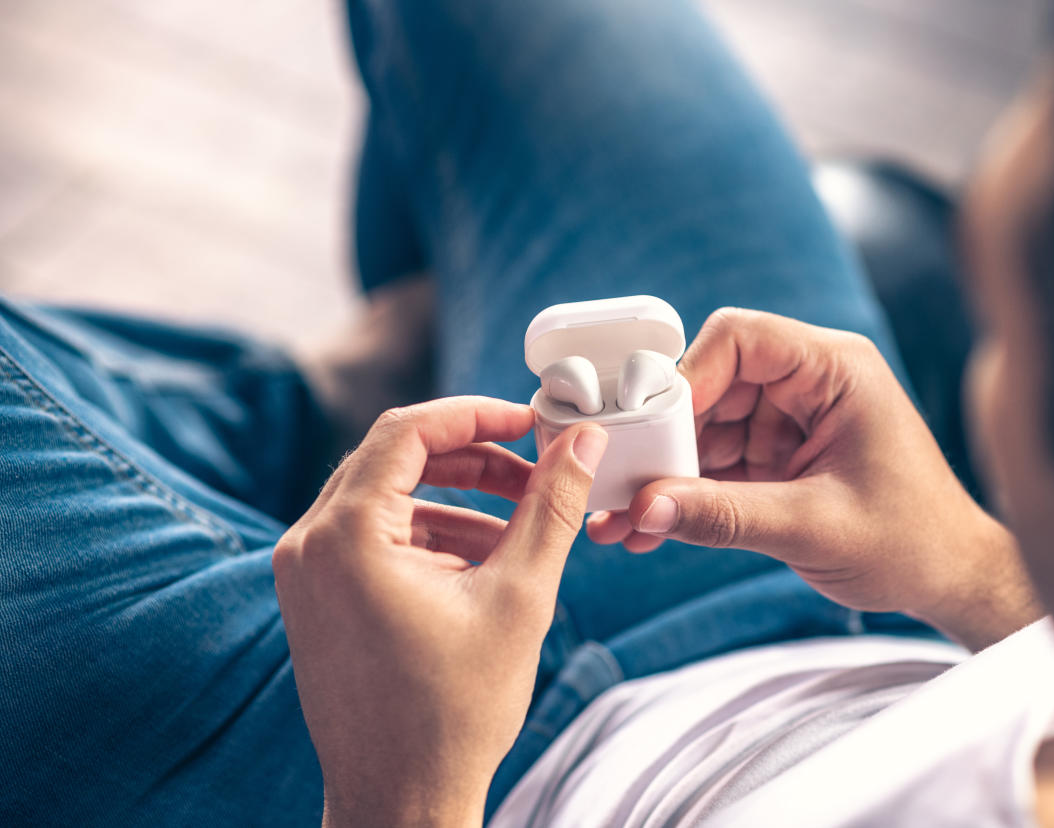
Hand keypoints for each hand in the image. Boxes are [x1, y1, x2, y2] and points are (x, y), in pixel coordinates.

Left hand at [273, 397, 607, 827]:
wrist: (401, 800)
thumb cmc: (455, 712)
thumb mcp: (519, 596)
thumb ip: (552, 506)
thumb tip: (582, 441)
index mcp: (346, 536)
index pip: (408, 430)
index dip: (477, 414)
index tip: (533, 422)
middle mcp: (309, 544)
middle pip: (395, 457)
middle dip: (472, 457)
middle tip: (535, 468)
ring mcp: (304, 572)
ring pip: (386, 495)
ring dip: (456, 498)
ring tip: (521, 525)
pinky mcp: (314, 596)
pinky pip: (373, 535)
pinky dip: (428, 533)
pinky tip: (483, 561)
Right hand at [586, 308, 1039, 649]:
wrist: (950, 580)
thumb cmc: (912, 542)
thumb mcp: (814, 528)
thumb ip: (726, 516)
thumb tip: (645, 508)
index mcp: (835, 370)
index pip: (740, 338)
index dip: (689, 375)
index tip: (653, 429)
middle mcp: (809, 384)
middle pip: (712, 382)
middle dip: (668, 436)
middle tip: (628, 482)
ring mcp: (791, 420)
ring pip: (705, 425)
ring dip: (668, 472)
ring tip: (627, 518)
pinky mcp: (779, 457)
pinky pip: (716, 462)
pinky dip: (685, 493)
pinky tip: (650, 528)